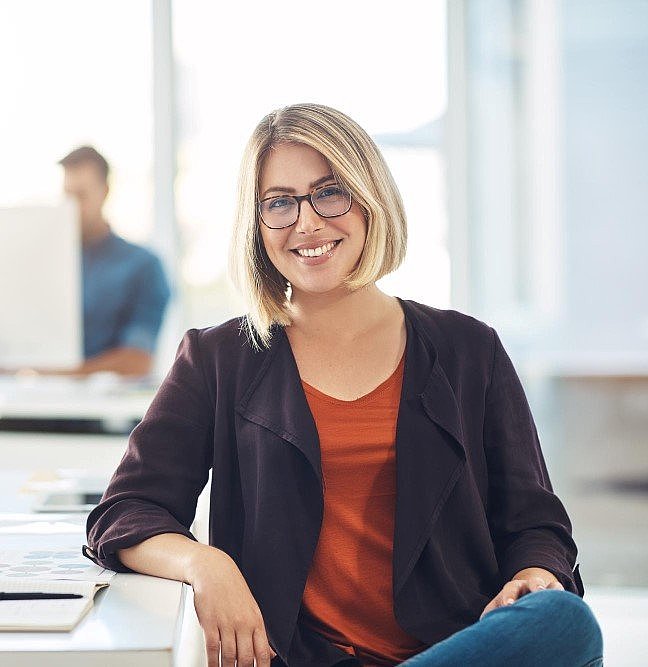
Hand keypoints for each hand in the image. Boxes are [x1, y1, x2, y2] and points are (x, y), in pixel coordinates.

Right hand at [188, 545, 276, 666]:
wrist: (214, 571)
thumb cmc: (232, 589)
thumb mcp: (252, 608)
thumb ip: (259, 633)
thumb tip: (270, 654)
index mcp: (256, 620)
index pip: (263, 652)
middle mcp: (242, 623)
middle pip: (245, 658)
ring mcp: (226, 623)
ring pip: (229, 656)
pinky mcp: (210, 623)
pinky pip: (213, 649)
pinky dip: (213, 663)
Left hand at [479, 567, 563, 619]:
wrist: (526, 593)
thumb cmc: (510, 604)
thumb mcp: (498, 607)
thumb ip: (492, 614)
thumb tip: (483, 625)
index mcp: (512, 589)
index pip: (510, 591)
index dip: (509, 597)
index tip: (509, 605)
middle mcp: (528, 586)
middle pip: (532, 583)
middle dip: (535, 587)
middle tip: (537, 592)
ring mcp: (544, 589)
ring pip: (550, 586)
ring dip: (551, 590)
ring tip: (553, 597)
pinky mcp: (556, 595)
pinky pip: (562, 593)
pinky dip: (564, 597)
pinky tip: (568, 605)